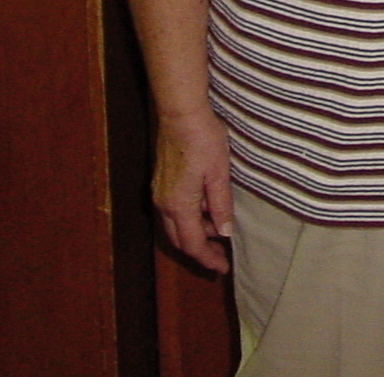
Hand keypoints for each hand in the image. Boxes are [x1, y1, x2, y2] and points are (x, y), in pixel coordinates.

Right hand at [151, 110, 233, 273]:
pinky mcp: (161, 181)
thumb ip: (221, 205)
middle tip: (220, 257)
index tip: (222, 269)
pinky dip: (190, 218)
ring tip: (219, 230)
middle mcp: (164, 203)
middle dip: (199, 251)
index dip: (207, 259)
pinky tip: (206, 208)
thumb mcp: (219, 174)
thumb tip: (223, 233)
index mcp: (179, 205)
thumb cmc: (204, 140)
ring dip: (195, 233)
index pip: (192, 244)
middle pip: (179, 239)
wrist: (180, 114)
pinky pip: (174, 210)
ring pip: (176, 225)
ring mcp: (160, 192)